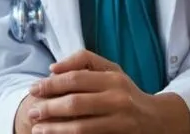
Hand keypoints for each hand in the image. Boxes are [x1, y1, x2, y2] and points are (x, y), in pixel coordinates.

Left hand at [26, 50, 189, 132]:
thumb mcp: (110, 70)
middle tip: (32, 112)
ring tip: (38, 129)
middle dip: (49, 108)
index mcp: (113, 78)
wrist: (156, 119)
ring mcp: (120, 122)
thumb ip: (83, 61)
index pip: (75, 79)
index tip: (34, 89)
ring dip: (56, 129)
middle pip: (75, 104)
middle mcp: (118, 99)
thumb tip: (53, 68)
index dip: (51, 85)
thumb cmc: (125, 91)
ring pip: (81, 127)